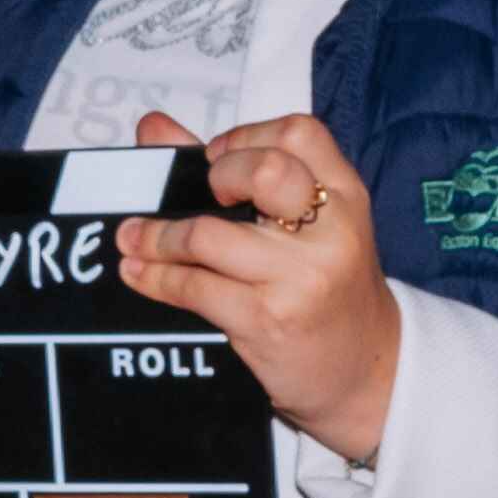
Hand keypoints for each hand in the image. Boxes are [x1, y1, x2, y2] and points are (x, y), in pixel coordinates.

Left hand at [112, 114, 398, 457]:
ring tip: (132, 239)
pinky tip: (139, 273)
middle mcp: (332, 231)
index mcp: (345, 195)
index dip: (247, 137)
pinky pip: (194, 286)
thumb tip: (153, 126)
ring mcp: (301, 278)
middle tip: (194, 200)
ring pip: (209, 235)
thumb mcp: (305, 225)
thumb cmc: (325, 286)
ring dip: (156, 236)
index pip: (299, 133)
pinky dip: (155, 276)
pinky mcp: (268, 320)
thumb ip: (232, 168)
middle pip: (265, 171)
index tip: (218, 161)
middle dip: (216, 175)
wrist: (365, 371)